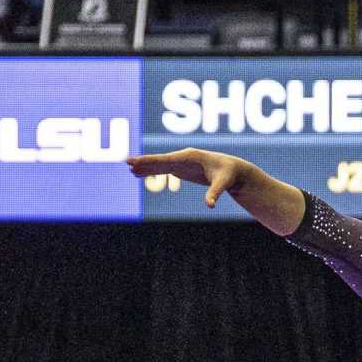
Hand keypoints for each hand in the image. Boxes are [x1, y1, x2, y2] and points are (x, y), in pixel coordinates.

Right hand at [125, 148, 260, 204]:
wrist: (234, 171)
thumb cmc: (229, 174)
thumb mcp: (223, 183)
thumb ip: (215, 193)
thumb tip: (210, 205)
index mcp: (191, 156)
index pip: (167, 159)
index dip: (152, 160)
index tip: (138, 161)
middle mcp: (183, 157)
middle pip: (160, 160)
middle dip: (144, 162)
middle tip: (126, 162)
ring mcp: (181, 162)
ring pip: (159, 164)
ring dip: (145, 167)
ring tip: (129, 169)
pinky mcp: (181, 168)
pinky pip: (163, 169)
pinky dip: (151, 171)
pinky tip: (140, 173)